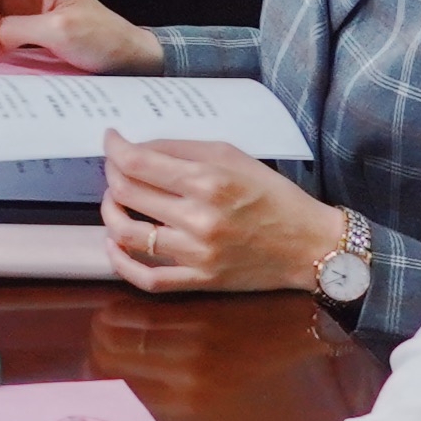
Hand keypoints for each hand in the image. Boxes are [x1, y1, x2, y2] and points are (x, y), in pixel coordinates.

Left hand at [102, 138, 346, 292]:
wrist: (311, 245)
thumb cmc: (274, 196)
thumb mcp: (234, 157)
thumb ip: (183, 150)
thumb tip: (137, 146)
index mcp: (208, 181)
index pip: (137, 162)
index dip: (113, 148)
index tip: (110, 140)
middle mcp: (198, 218)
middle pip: (125, 193)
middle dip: (111, 173)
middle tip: (115, 166)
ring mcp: (197, 253)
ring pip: (126, 233)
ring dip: (110, 212)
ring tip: (115, 201)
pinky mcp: (200, 280)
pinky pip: (146, 278)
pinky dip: (120, 262)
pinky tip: (114, 245)